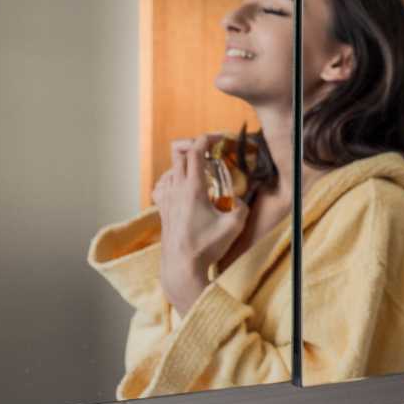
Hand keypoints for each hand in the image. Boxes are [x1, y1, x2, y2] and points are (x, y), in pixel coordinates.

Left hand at [152, 133, 248, 313]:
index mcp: (193, 188)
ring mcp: (166, 199)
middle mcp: (176, 190)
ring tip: (199, 171)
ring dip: (184, 164)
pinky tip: (178, 186)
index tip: (217, 137)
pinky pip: (162, 185)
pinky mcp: (162, 210)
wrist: (181, 267)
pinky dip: (170, 179)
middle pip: (179, 155)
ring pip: (170, 169)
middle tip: (211, 153)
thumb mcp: (235, 225)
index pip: (195, 152)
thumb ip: (241, 206)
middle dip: (195, 148)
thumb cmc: (207, 246)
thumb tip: (237, 200)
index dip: (206, 139)